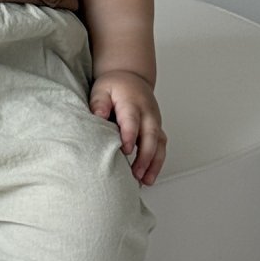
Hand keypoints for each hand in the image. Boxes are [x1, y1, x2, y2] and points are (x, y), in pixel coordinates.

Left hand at [89, 70, 166, 186]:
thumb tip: (98, 116)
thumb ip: (99, 102)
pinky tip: (148, 177)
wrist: (132, 79)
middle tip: (137, 174)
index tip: (125, 150)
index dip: (130, 135)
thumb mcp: (102, 89)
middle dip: (145, 156)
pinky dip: (157, 163)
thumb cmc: (115, 86)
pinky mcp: (157, 130)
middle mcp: (148, 113)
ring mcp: (155, 122)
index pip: (132, 120)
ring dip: (154, 163)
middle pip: (151, 135)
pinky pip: (161, 148)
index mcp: (132, 102)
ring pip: (160, 144)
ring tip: (146, 181)